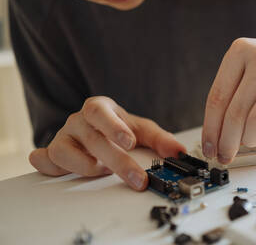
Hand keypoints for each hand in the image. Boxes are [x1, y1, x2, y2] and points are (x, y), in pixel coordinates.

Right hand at [29, 96, 185, 189]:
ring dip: (87, 166)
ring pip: (65, 152)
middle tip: (136, 177)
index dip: (113, 126)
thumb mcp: (141, 129)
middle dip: (117, 161)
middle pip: (93, 139)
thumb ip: (160, 139)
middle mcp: (78, 121)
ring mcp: (63, 137)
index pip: (100, 111)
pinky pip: (45, 160)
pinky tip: (56, 168)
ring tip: (104, 170)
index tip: (130, 142)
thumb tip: (179, 152)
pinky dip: (48, 166)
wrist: (95, 126)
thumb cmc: (118, 127)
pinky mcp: (53, 154)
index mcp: (98, 108)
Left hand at [202, 30, 255, 163]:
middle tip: (226, 155)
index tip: (208, 148)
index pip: (217, 98)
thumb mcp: (245, 66)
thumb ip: (230, 95)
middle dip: (228, 142)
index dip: (211, 129)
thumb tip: (216, 138)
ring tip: (249, 140)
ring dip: (250, 140)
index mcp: (240, 51)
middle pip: (236, 112)